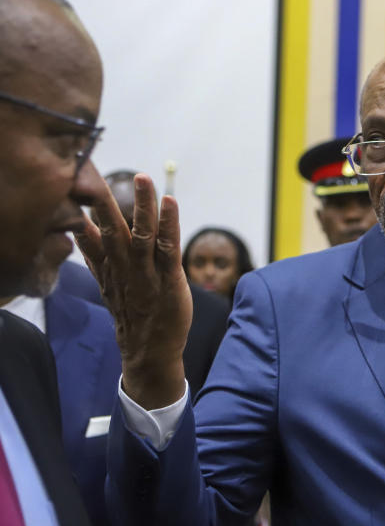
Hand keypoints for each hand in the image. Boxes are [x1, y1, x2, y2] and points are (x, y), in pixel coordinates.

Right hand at [76, 174, 191, 408]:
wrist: (149, 351)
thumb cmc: (132, 312)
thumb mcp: (106, 281)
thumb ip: (94, 255)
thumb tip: (78, 229)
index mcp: (108, 266)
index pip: (91, 231)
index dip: (83, 207)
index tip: (73, 181)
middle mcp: (124, 267)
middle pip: (112, 230)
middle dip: (104, 201)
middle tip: (94, 174)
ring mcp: (147, 274)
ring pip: (142, 235)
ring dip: (142, 206)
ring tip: (143, 178)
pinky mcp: (169, 280)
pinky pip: (169, 248)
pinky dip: (169, 225)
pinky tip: (169, 203)